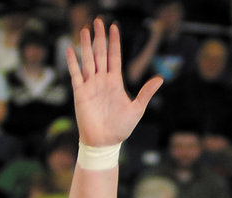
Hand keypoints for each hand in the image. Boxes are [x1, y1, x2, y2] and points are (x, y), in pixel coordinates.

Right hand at [66, 18, 161, 146]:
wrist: (105, 142)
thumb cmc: (121, 128)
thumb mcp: (137, 109)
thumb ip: (146, 93)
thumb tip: (160, 79)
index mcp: (115, 82)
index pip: (114, 57)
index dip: (114, 42)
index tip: (114, 27)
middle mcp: (102, 80)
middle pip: (100, 54)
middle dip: (100, 38)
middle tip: (98, 21)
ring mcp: (90, 85)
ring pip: (88, 60)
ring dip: (86, 45)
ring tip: (86, 30)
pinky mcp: (80, 93)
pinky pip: (75, 74)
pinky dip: (73, 62)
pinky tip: (71, 49)